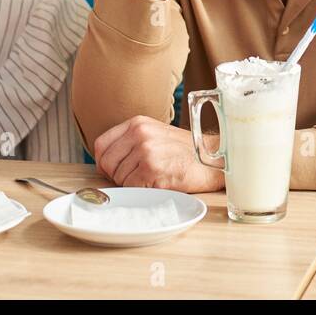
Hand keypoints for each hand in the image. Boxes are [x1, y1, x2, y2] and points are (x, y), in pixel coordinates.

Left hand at [91, 115, 224, 192]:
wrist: (214, 159)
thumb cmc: (186, 151)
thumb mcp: (156, 135)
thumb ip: (131, 143)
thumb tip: (106, 164)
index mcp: (137, 123)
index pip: (101, 145)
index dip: (104, 162)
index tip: (113, 170)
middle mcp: (139, 134)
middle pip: (107, 163)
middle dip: (117, 176)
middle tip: (136, 178)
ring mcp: (145, 151)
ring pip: (118, 178)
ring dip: (131, 184)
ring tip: (152, 178)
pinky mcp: (152, 169)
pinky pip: (131, 187)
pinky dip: (141, 191)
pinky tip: (157, 184)